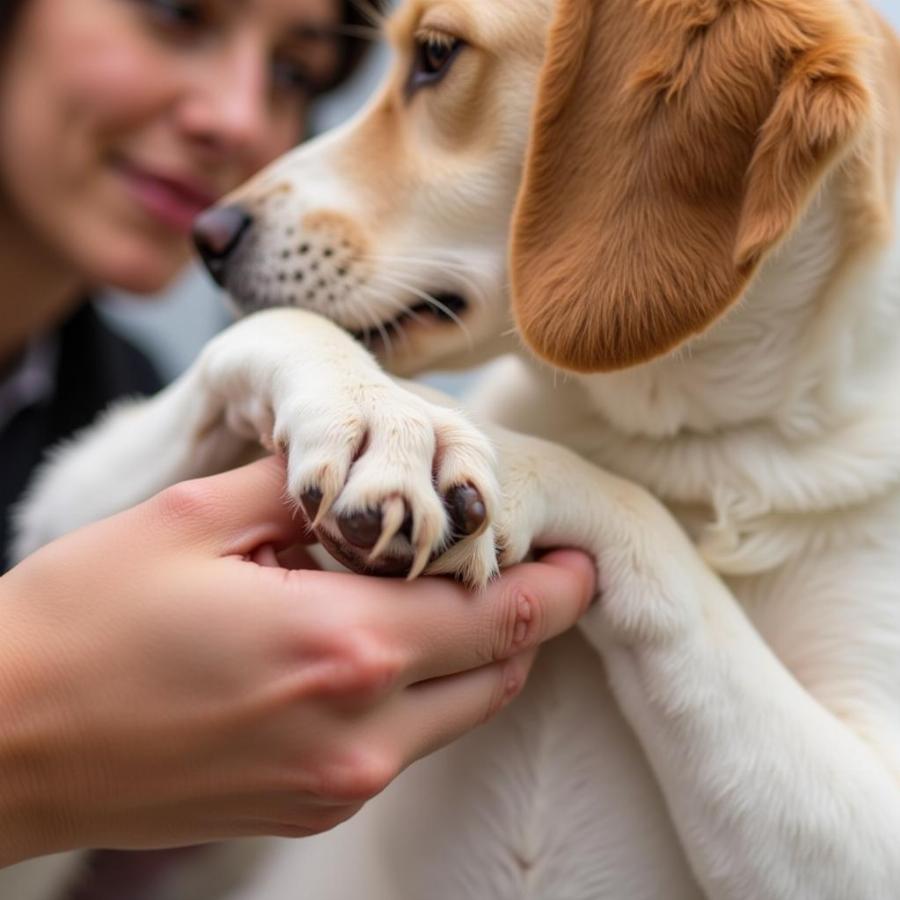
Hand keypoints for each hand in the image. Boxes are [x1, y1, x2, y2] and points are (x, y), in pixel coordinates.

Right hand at [0, 457, 594, 864]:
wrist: (6, 744)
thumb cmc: (85, 621)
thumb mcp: (196, 519)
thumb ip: (305, 490)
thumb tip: (366, 475)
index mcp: (342, 645)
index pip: (497, 612)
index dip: (556, 583)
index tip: (585, 556)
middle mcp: (360, 732)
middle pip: (496, 670)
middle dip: (531, 617)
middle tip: (542, 567)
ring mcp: (336, 784)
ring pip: (460, 713)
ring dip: (478, 654)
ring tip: (458, 593)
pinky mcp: (308, 810)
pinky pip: (405, 745)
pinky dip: (424, 691)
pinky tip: (387, 643)